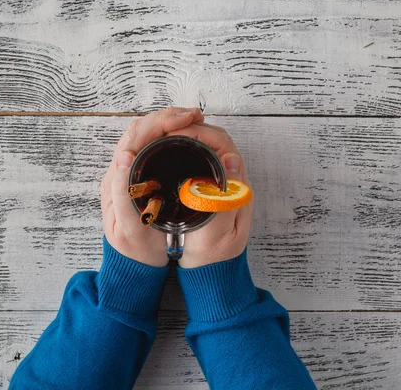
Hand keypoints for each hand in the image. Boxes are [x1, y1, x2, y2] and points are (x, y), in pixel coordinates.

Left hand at [100, 107, 204, 266]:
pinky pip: (157, 146)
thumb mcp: (128, 229)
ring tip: (196, 120)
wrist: (136, 263)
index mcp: (117, 178)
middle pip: (143, 129)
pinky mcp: (144, 175)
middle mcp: (122, 169)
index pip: (136, 136)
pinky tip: (189, 135)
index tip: (186, 120)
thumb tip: (124, 157)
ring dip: (172, 122)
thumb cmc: (134, 249)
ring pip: (150, 134)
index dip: (161, 122)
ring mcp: (133, 171)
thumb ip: (122, 196)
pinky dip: (174, 135)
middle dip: (170, 116)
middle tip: (196, 115)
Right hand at [167, 122, 254, 268]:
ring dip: (186, 136)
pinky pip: (199, 158)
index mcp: (238, 187)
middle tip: (163, 129)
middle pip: (215, 139)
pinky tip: (167, 153)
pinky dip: (183, 149)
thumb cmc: (214, 256)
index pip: (223, 144)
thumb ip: (224, 201)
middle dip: (190, 128)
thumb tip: (232, 160)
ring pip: (206, 146)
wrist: (212, 272)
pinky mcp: (211, 187)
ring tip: (162, 136)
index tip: (175, 132)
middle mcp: (233, 179)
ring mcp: (222, 182)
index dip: (199, 132)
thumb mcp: (217, 234)